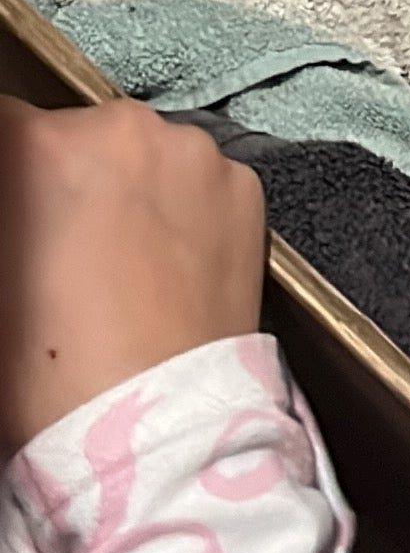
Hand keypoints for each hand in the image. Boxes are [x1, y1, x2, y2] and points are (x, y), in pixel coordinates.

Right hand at [0, 97, 264, 451]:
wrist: (153, 428)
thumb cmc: (52, 371)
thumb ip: (12, 215)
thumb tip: (22, 204)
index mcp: (42, 146)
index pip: (8, 124)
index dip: (13, 172)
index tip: (21, 205)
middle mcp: (123, 127)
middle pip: (78, 136)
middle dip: (67, 178)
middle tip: (64, 247)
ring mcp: (193, 152)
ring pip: (143, 156)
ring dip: (128, 188)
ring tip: (121, 264)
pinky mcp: (244, 186)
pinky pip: (197, 181)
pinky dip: (183, 209)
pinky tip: (169, 269)